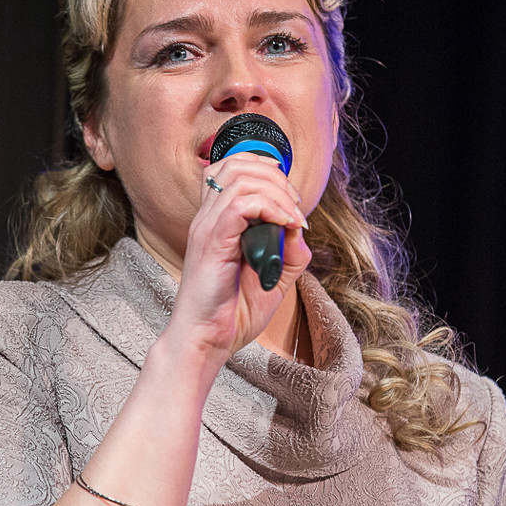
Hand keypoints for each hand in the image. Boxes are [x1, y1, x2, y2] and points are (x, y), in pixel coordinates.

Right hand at [166, 152, 310, 363]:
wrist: (207, 341)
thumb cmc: (231, 313)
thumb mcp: (273, 278)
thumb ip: (288, 252)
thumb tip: (299, 228)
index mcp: (216, 221)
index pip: (232, 168)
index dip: (266, 170)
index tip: (291, 199)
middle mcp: (207, 218)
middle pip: (238, 164)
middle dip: (277, 177)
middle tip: (296, 207)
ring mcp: (207, 228)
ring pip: (242, 178)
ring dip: (278, 191)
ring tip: (293, 217)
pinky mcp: (213, 242)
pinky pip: (243, 205)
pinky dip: (271, 208)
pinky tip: (285, 225)